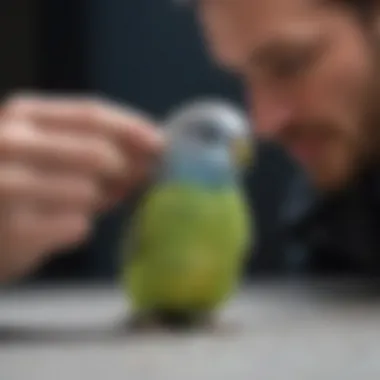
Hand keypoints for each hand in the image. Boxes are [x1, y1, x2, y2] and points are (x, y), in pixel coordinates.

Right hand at [0, 93, 162, 281]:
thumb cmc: (20, 184)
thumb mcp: (49, 152)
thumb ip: (95, 145)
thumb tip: (150, 151)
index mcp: (24, 115)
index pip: (90, 114)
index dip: (132, 129)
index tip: (162, 145)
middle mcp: (10, 142)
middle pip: (96, 152)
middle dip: (123, 170)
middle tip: (132, 181)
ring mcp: (5, 186)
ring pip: (88, 191)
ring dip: (97, 200)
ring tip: (83, 202)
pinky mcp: (13, 233)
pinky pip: (77, 227)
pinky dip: (78, 228)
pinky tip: (61, 226)